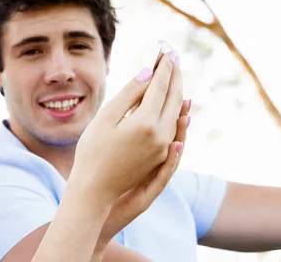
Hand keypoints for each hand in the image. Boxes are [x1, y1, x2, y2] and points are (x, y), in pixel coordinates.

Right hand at [71, 52, 183, 205]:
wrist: (95, 190)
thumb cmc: (92, 151)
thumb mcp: (106, 117)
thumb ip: (129, 93)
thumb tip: (148, 72)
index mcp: (146, 123)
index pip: (160, 87)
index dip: (164, 67)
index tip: (167, 51)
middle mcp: (161, 135)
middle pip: (174, 98)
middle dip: (175, 76)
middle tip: (174, 58)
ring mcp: (164, 148)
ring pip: (177, 113)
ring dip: (177, 92)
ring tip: (175, 75)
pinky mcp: (161, 156)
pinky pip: (174, 126)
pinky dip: (175, 110)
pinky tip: (176, 103)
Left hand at [98, 101, 190, 245]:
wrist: (94, 203)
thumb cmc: (101, 167)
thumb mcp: (113, 134)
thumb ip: (130, 113)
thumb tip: (141, 87)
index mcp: (144, 142)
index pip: (159, 115)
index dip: (167, 97)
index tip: (170, 77)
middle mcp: (154, 156)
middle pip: (171, 130)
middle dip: (179, 110)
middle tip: (185, 89)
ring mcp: (153, 173)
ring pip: (173, 151)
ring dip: (182, 133)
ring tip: (186, 114)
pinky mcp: (149, 189)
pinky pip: (165, 174)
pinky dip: (172, 161)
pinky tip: (175, 145)